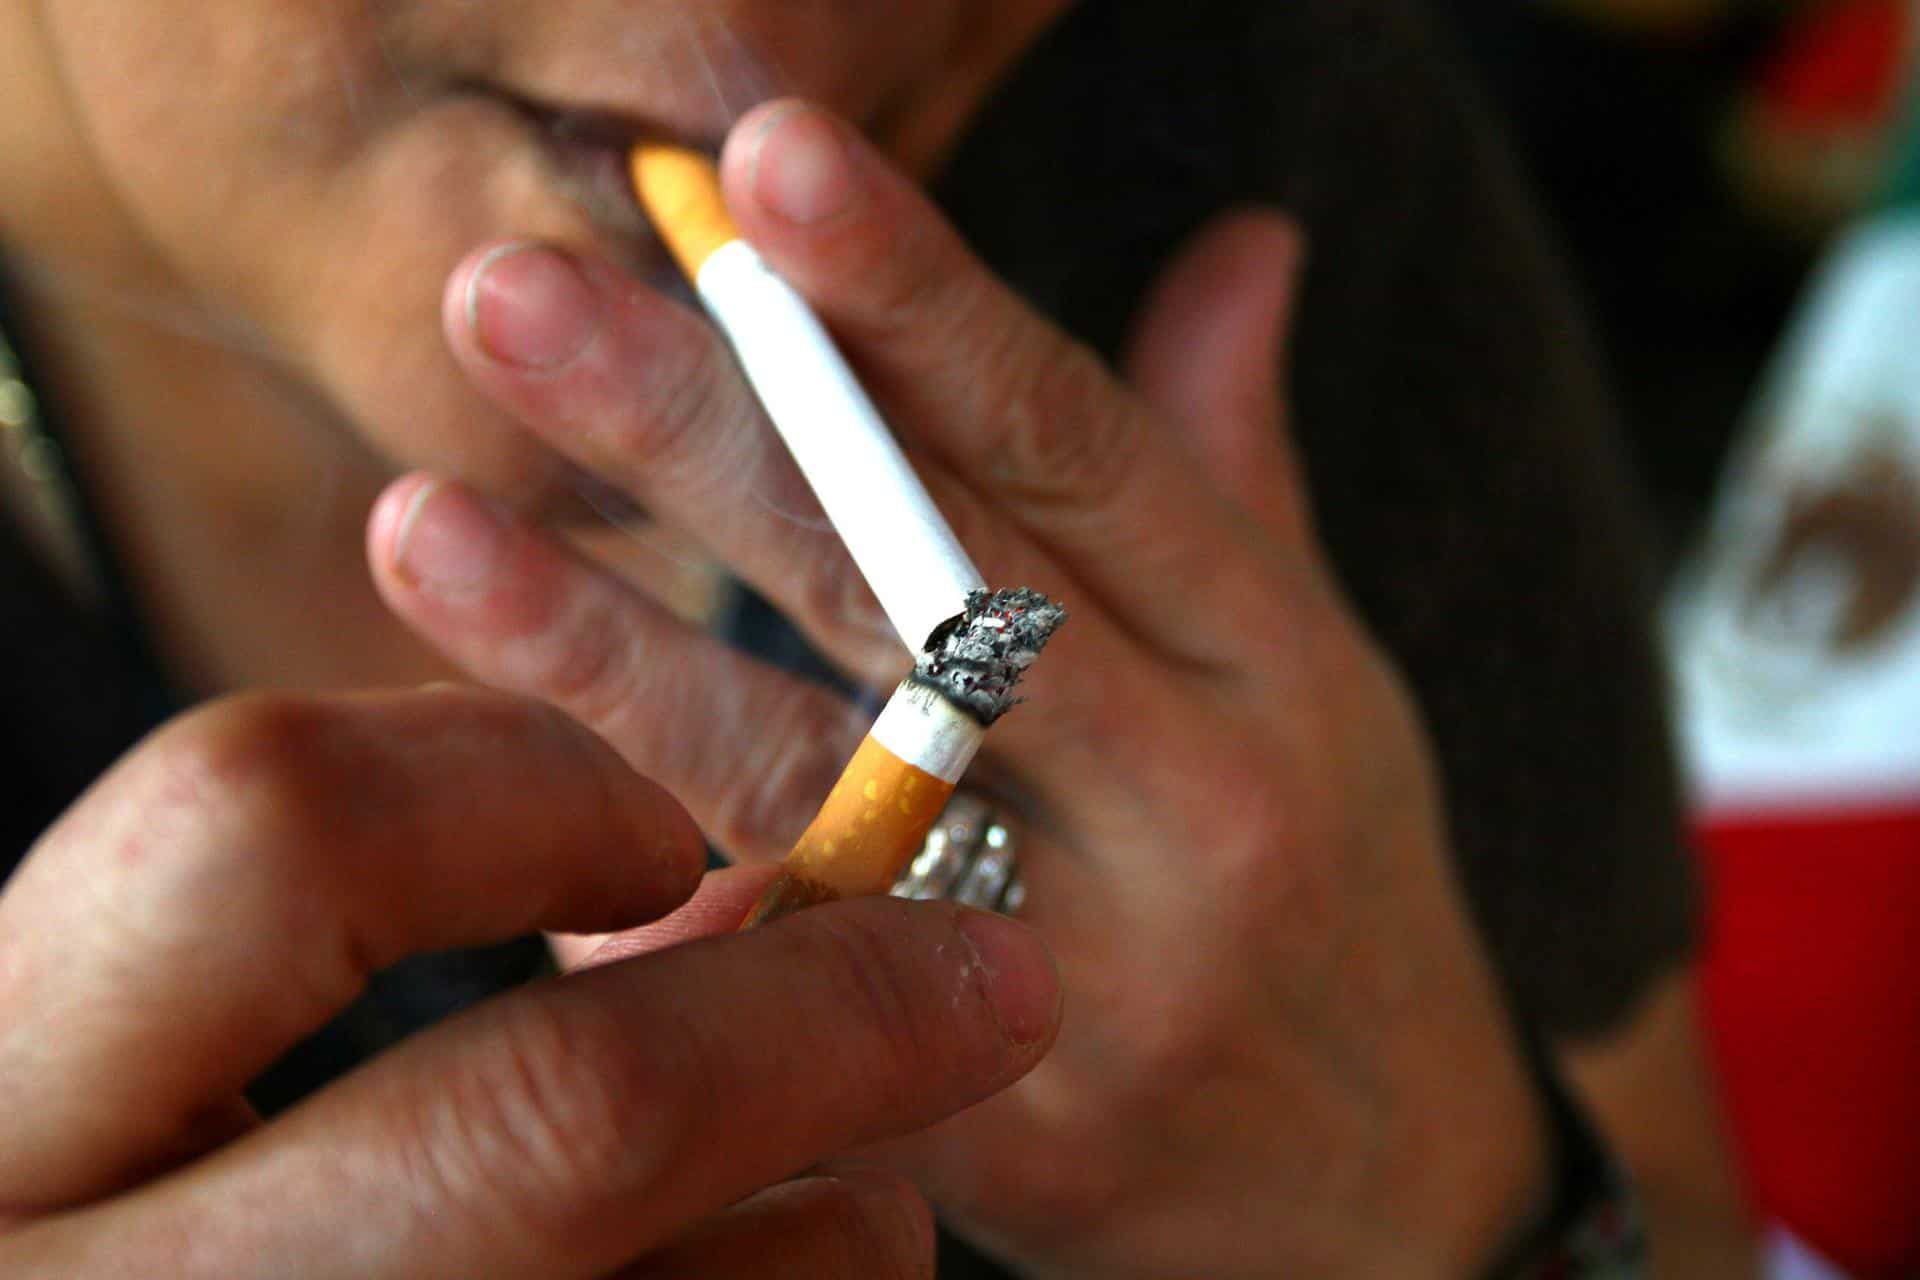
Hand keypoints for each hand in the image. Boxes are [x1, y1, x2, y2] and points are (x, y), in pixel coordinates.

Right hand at [0, 686, 1059, 1277]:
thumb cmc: (107, 1229)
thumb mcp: (117, 1080)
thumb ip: (325, 956)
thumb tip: (685, 879)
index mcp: (2, 1113)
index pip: (268, 826)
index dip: (514, 784)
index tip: (655, 827)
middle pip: (570, 1112)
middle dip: (833, 1016)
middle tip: (989, 976)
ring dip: (840, 1226)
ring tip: (835, 1200)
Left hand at [371, 101, 1547, 1276]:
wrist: (1383, 1181)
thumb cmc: (1326, 879)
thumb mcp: (1314, 668)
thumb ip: (1228, 455)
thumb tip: (1245, 236)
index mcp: (1268, 652)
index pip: (1074, 441)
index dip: (915, 294)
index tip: (766, 165)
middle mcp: (1198, 798)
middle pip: (927, 585)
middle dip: (712, 432)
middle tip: (515, 291)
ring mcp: (1104, 974)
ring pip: (827, 784)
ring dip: (610, 653)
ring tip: (421, 524)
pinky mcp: (1013, 1129)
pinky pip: (794, 999)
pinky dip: (639, 914)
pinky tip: (485, 835)